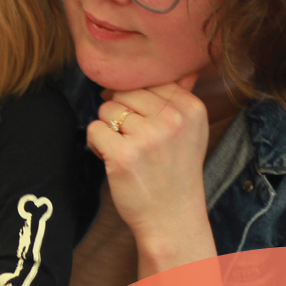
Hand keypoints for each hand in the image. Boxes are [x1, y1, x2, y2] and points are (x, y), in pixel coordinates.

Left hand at [87, 73, 215, 273]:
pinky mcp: (123, 155)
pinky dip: (96, 145)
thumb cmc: (176, 173)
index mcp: (190, 108)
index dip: (136, 102)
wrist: (172, 219)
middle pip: (124, 92)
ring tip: (126, 151)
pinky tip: (112, 159)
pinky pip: (94, 130)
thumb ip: (182, 96)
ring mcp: (148, 137)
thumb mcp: (192, 131)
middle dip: (120, 113)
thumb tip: (185, 66)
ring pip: (106, 110)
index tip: (145, 124)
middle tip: (133, 140)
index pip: (147, 82)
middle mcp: (172, 119)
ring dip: (108, 130)